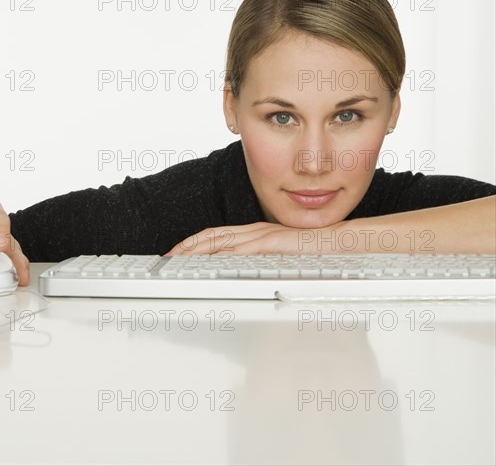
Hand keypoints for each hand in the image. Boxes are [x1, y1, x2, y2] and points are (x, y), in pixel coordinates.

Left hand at [165, 221, 347, 255]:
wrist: (340, 242)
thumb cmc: (314, 251)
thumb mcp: (283, 257)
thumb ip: (265, 263)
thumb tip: (247, 276)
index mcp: (255, 233)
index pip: (216, 236)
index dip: (194, 244)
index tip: (177, 254)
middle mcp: (254, 231)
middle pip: (211, 236)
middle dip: (185, 246)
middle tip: (166, 257)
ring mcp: (262, 236)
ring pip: (220, 241)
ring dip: (195, 251)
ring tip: (176, 260)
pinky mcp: (271, 244)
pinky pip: (240, 251)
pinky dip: (220, 258)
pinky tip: (207, 265)